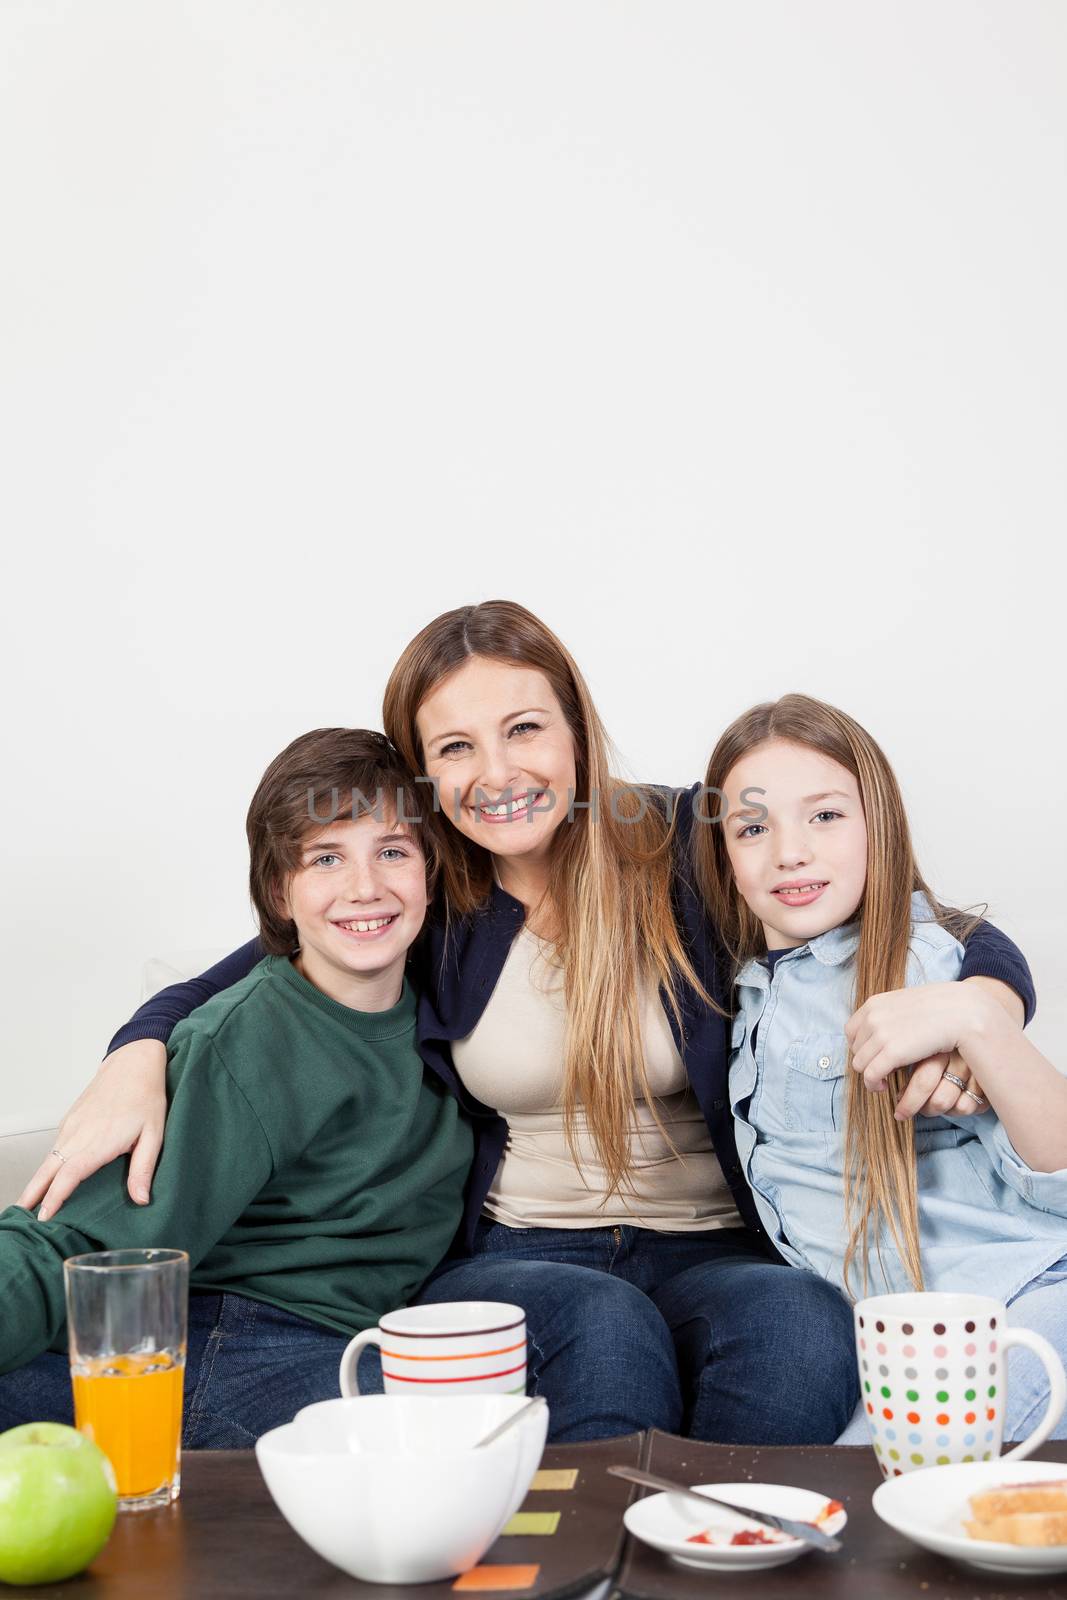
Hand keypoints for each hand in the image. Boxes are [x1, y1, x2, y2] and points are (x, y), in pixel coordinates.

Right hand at [18, 1039, 167, 1220]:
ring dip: (37, 1181)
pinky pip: (55, 1146)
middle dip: (34, 1194)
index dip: (55, 1197)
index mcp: (99, 1140)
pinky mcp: (70, 1119)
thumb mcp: (154, 1134)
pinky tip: (48, 1176)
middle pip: (48, 1169)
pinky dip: (47, 1164)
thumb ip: (143, 1168)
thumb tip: (140, 1199)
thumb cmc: (146, 1095)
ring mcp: (72, 1125)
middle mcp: (79, 1133)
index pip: (69, 1174)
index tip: (44, 1215)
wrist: (134, 1062)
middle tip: (23, 1215)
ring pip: (48, 1158)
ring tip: (30, 1203)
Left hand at [845, 982, 994, 1120]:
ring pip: (860, 1064)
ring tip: (884, 1081)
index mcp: (874, 1004)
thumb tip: (880, 1028)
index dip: (860, 1047)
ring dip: (870, 1076)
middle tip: (882, 1071)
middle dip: (867, 1062)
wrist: (960, 1011)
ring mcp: (881, 1034)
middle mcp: (873, 1017)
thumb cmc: (938, 1010)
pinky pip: (870, 1075)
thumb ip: (890, 1014)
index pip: (851, 1031)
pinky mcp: (892, 1052)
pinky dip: (873, 1084)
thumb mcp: (907, 1005)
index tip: (873, 1057)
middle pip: (855, 1049)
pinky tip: (885, 1087)